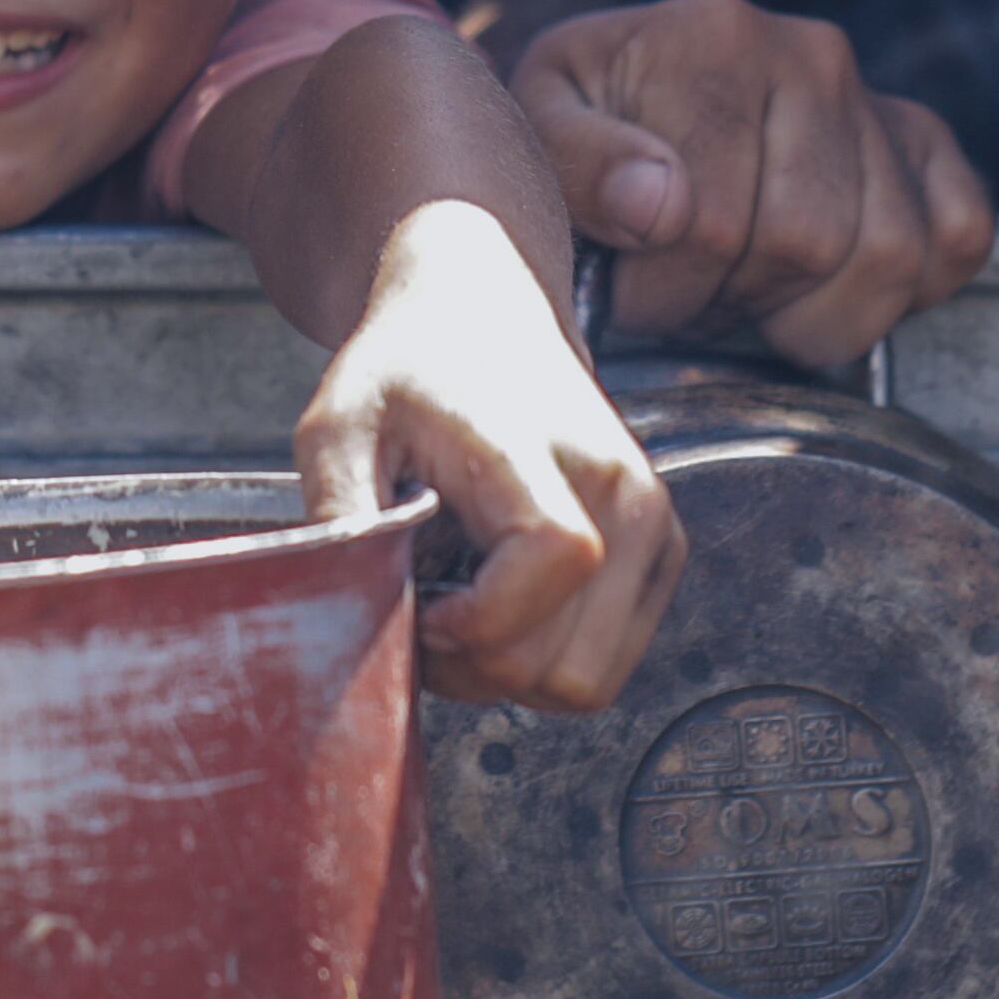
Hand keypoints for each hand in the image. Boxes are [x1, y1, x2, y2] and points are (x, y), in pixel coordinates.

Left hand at [297, 201, 680, 709]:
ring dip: (510, 672)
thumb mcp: (337, 425)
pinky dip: (543, 661)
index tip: (418, 605)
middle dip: (477, 665)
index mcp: (545, 450)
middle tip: (422, 613)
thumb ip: (339, 510)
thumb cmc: (407, 373)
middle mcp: (624, 492)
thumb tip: (346, 602)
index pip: (552, 563)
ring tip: (457, 611)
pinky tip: (497, 608)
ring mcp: (654, 527)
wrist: (480, 318)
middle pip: (565, 659)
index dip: (477, 621)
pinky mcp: (662, 553)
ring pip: (587, 680)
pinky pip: (603, 666)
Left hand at [507, 0, 995, 367]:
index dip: (664, 292)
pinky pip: (956, 241)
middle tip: (680, 299)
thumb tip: (657, 205)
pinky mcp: (928, 145)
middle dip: (730, 306)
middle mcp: (814, 54)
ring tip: (740, 295)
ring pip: (889, 257)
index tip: (624, 292)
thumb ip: (576, 162)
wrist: (631, 86)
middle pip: (807, 245)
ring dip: (809, 316)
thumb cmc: (583, 118)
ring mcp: (878, 99)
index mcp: (716, 37)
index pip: (716, 221)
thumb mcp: (537, 125)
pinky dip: (899, 292)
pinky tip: (821, 286)